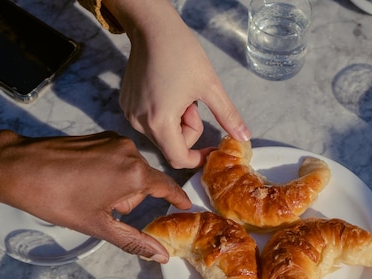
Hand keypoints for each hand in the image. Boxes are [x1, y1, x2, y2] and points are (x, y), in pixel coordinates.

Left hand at [0, 129, 189, 261]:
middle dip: (130, 198)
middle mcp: (129, 152)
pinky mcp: (99, 136)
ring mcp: (113, 140)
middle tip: (100, 208)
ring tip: (88, 194)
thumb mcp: (98, 226)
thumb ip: (135, 241)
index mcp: (134, 174)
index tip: (186, 205)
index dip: (177, 198)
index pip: (167, 187)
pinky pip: (115, 158)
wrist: (18, 168)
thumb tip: (162, 256)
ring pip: (129, 170)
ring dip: (118, 185)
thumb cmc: (58, 199)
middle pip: (144, 182)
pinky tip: (84, 180)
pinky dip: (108, 171)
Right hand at [105, 0, 250, 168]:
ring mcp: (130, 113)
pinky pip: (150, 121)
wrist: (153, 27)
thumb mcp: (211, 87)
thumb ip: (228, 116)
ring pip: (162, 134)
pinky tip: (167, 90)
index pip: (179, 159)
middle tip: (193, 102)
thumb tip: (244, 137)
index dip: (198, 159)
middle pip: (172, 145)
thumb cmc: (182, 53)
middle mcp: (139, 122)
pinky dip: (163, 114)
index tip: (211, 149)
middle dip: (188, 129)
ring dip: (177, 121)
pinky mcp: (126, 104)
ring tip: (179, 94)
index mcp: (159, 122)